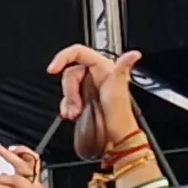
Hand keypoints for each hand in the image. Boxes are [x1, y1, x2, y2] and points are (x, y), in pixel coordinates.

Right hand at [49, 43, 144, 159]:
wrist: (116, 135)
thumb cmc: (120, 113)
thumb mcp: (120, 88)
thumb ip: (123, 68)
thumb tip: (134, 54)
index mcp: (102, 66)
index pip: (77, 53)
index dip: (63, 58)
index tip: (53, 69)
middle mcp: (94, 75)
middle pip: (70, 74)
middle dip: (70, 91)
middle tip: (77, 105)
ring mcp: (87, 88)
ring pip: (67, 88)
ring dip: (68, 101)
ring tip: (75, 113)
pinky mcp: (82, 100)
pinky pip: (67, 99)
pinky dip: (66, 107)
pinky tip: (71, 114)